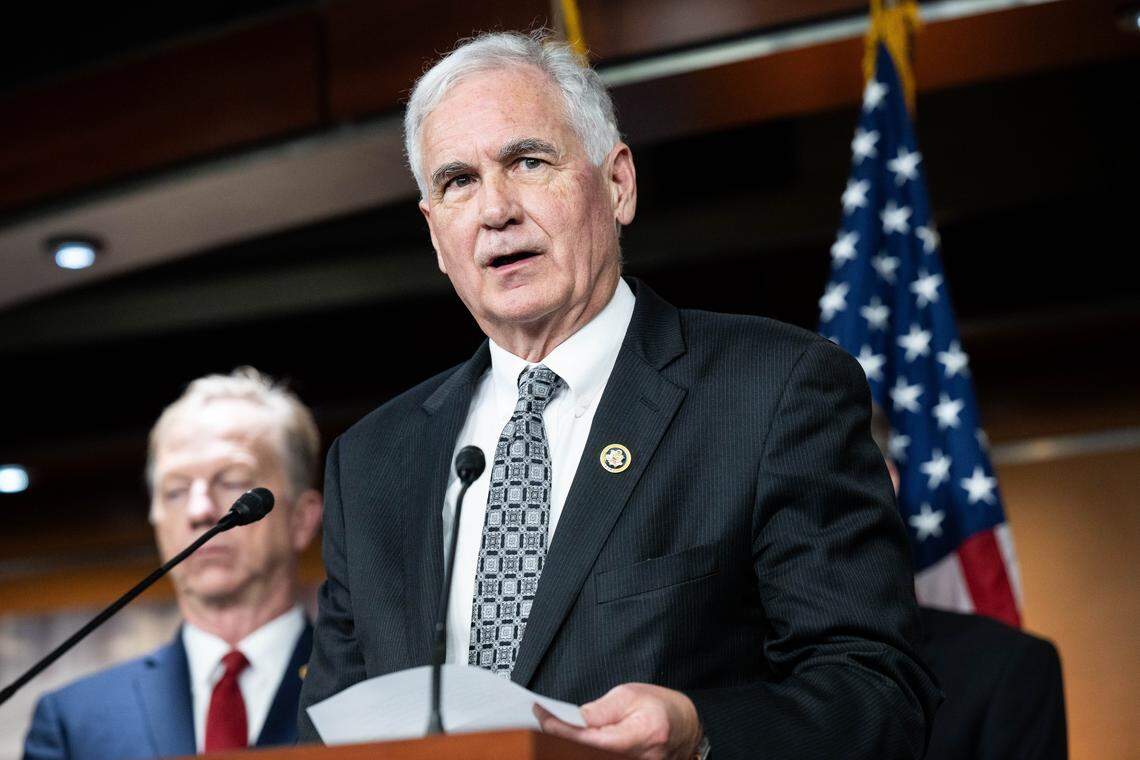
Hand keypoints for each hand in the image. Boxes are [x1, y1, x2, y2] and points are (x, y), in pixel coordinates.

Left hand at [534, 682, 702, 758]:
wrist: (687, 726)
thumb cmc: (661, 707)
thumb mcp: (631, 695)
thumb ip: (601, 709)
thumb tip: (574, 719)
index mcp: (640, 734)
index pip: (590, 738)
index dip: (561, 728)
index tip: (541, 715)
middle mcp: (638, 759)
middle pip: (588, 754)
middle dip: (561, 739)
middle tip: (543, 719)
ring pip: (593, 759)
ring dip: (571, 745)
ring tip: (554, 727)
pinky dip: (584, 750)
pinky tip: (572, 739)